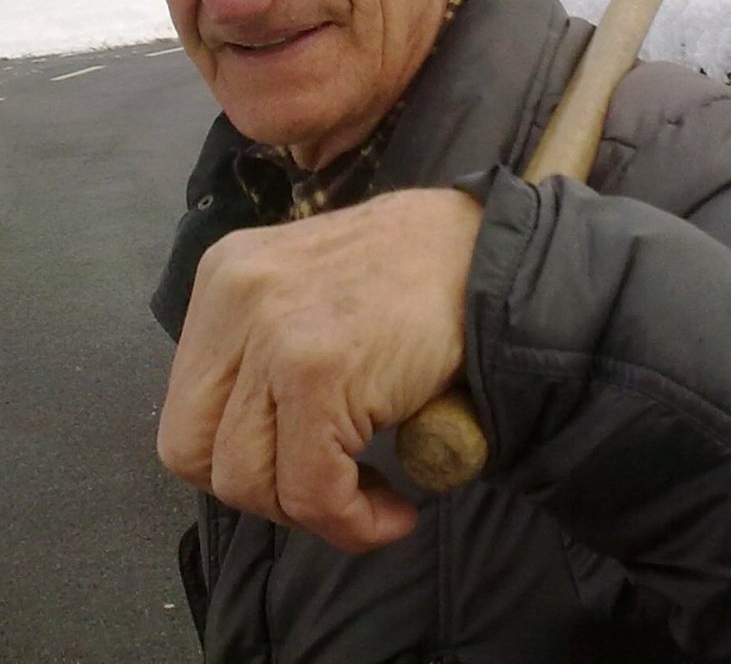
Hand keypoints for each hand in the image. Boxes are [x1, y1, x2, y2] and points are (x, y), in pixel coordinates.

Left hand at [156, 187, 482, 552]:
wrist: (498, 251)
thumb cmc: (425, 274)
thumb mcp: (318, 291)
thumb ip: (272, 349)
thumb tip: (267, 448)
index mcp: (227, 275)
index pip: (189, 408)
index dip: (242, 457)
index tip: (304, 466)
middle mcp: (235, 297)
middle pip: (193, 451)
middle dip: (264, 488)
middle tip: (331, 484)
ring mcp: (271, 333)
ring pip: (247, 481)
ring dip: (314, 510)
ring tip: (372, 497)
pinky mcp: (317, 371)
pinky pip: (313, 491)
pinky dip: (355, 522)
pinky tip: (397, 510)